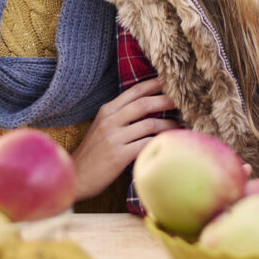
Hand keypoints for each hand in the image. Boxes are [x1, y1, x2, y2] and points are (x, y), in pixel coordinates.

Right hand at [71, 77, 178, 200]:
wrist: (76, 177)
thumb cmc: (93, 154)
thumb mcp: (102, 128)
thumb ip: (120, 116)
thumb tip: (147, 107)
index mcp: (106, 111)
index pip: (134, 91)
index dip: (154, 84)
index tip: (170, 82)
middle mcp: (110, 121)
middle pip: (144, 104)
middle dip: (166, 100)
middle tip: (182, 100)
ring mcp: (114, 138)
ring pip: (149, 124)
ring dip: (168, 124)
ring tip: (179, 125)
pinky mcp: (119, 156)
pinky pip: (146, 144)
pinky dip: (160, 142)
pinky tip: (169, 144)